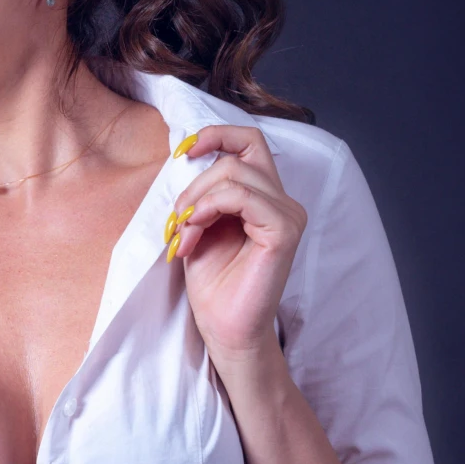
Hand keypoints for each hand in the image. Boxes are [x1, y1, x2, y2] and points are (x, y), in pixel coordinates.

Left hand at [167, 124, 306, 365]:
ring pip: (235, 174)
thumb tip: (187, 156)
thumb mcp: (199, 226)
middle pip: (236, 157)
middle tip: (176, 222)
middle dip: (193, 185)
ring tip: (183, 235)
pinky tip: (194, 236)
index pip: (249, 142)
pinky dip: (208, 209)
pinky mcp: (284, 231)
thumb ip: (202, 193)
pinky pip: (242, 197)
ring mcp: (288, 215)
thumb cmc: (212, 282)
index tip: (183, 151)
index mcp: (264, 196)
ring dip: (196, 201)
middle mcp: (282, 201)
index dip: (216, 135)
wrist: (224, 328)